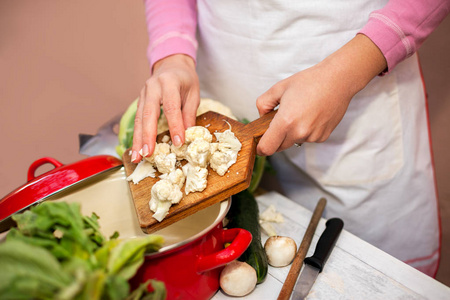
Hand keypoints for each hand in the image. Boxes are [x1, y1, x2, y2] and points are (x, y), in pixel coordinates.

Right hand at [131, 54, 199, 162]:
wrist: (172, 64)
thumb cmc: (185, 80)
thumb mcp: (193, 94)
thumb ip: (189, 113)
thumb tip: (188, 135)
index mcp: (169, 82)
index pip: (171, 107)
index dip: (175, 125)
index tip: (178, 142)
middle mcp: (153, 87)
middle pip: (148, 113)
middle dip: (147, 135)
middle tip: (148, 154)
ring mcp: (143, 93)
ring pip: (139, 118)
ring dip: (137, 139)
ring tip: (137, 156)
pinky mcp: (140, 100)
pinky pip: (137, 119)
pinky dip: (136, 135)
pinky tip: (136, 148)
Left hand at [256, 34, 386, 155]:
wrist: (337, 80)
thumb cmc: (309, 82)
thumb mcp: (278, 88)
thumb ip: (263, 104)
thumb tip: (261, 117)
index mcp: (286, 122)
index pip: (267, 148)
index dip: (260, 149)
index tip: (259, 146)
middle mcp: (299, 133)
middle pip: (279, 147)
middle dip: (275, 138)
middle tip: (279, 121)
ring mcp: (312, 136)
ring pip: (294, 142)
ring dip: (292, 134)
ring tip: (300, 113)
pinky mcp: (323, 137)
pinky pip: (307, 139)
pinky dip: (305, 131)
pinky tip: (311, 115)